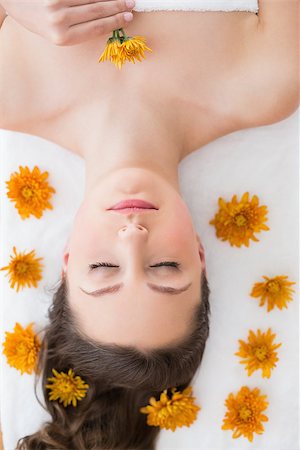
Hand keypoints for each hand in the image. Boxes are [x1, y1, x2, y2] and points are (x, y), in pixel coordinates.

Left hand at [0, 0, 134, 44]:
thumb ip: (78, 29)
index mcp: (62, 38)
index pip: (96, 28)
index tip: (128, 18)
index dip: (114, 22)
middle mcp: (60, 20)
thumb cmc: (37, 20)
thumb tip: (106, 20)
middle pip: (97, 10)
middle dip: (117, 6)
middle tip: (131, 4)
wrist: (13, 2)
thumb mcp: (56, 33)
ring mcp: (56, 2)